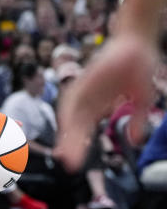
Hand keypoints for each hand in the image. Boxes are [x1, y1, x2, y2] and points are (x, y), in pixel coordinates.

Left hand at [56, 33, 156, 170]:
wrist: (136, 42)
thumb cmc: (138, 68)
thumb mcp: (142, 99)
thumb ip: (136, 119)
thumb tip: (136, 141)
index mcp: (96, 106)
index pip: (84, 131)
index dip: (78, 147)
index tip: (73, 165)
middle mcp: (86, 100)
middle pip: (75, 128)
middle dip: (71, 146)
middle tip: (68, 166)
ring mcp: (84, 90)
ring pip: (72, 117)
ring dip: (68, 135)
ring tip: (66, 155)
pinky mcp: (85, 81)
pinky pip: (75, 99)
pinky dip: (70, 114)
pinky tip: (68, 129)